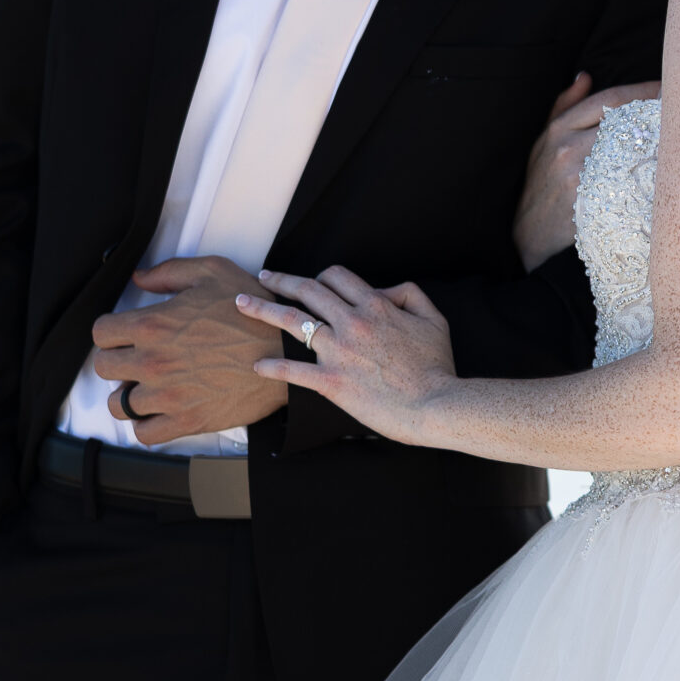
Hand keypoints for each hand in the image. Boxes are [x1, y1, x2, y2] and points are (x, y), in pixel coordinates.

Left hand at [92, 256, 289, 444]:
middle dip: (116, 360)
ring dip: (128, 394)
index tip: (123, 334)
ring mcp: (168, 395)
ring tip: (146, 386)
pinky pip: (144, 433)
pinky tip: (158, 410)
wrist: (287, 353)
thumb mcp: (213, 273)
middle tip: (135, 358)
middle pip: (103, 367)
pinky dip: (145, 424)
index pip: (100, 333)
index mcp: (154, 324)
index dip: (111, 330)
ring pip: (118, 404)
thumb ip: (169, 272)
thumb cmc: (254, 313)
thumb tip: (139, 278)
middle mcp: (153, 362)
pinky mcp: (187, 421)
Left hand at [236, 267, 456, 446]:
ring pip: (291, 321)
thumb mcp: (434, 319)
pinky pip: (292, 370)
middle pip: (308, 290)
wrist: (435, 404)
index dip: (322, 275)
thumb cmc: (437, 366)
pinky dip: (272, 367)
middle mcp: (351, 322)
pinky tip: (257, 365)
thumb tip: (386, 290)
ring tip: (242, 302)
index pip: (337, 277)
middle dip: (282, 280)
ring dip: (262, 309)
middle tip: (264, 277)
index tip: (310, 281)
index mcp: (375, 306)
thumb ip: (410, 295)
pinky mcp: (330, 381)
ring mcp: (338, 351)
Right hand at [512, 72, 661, 269]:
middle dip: (658, 110)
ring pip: (631, 147)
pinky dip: (650, 168)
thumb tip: (585, 77)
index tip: (666, 86)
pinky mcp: (591, 199)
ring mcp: (580, 174)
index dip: (642, 90)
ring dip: (660, 138)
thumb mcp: (544, 140)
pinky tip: (669, 165)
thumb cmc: (541, 182)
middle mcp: (569, 147)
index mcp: (559, 128)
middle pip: (625, 120)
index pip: (609, 98)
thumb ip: (564, 106)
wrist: (529, 231)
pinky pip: (629, 178)